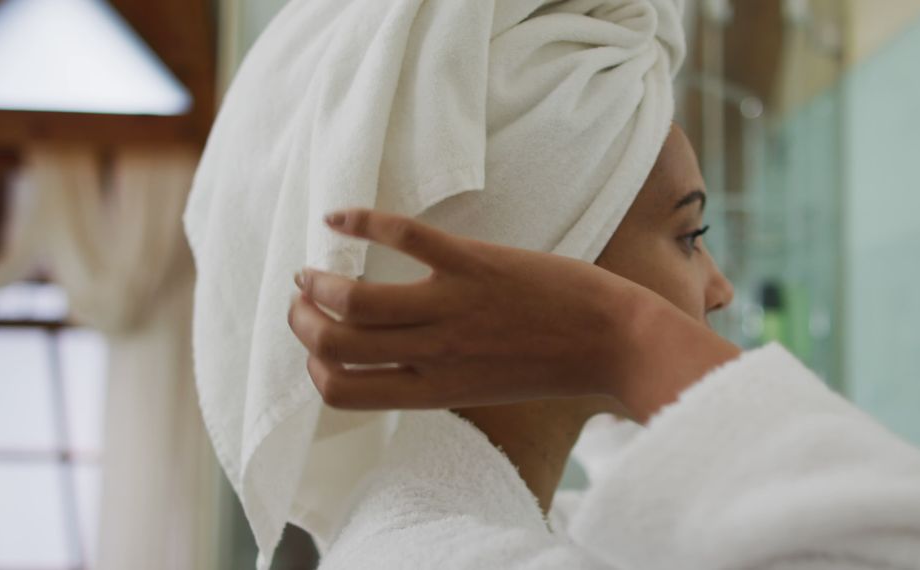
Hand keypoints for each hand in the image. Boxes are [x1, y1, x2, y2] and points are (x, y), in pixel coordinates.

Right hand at [287, 209, 739, 420]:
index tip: (316, 349)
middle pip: (333, 345)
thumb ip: (436, 380)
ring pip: (352, 297)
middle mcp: (435, 353)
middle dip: (300, 322)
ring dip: (316, 281)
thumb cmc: (557, 368)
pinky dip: (360, 219)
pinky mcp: (476, 263)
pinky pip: (404, 235)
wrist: (619, 343)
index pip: (341, 394)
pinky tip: (339, 215)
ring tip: (311, 269)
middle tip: (301, 300)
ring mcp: (453, 306)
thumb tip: (394, 362)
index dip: (314, 372)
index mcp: (435, 390)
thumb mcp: (486, 391)